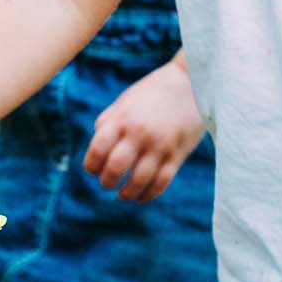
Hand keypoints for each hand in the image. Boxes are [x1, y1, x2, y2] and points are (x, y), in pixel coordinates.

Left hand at [84, 59, 205, 202]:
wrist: (190, 84)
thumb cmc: (151, 94)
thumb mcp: (124, 102)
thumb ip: (108, 123)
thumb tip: (97, 151)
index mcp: (122, 119)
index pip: (98, 149)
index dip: (91, 165)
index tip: (92, 170)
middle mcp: (140, 133)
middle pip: (115, 168)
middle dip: (107, 182)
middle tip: (107, 183)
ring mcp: (160, 146)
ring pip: (138, 181)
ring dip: (126, 193)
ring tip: (122, 194)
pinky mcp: (177, 155)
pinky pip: (161, 183)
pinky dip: (148, 195)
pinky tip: (140, 197)